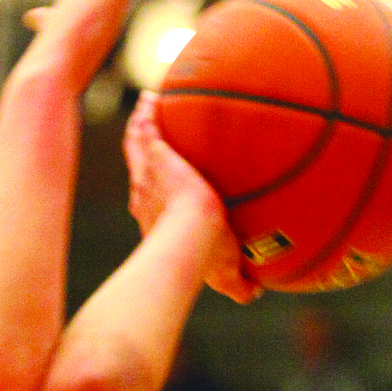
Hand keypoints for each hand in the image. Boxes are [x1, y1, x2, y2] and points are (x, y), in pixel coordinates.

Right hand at [124, 92, 259, 303]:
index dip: (156, 186)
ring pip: (138, 143)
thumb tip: (254, 294)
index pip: (153, 197)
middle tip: (148, 130)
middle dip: (144, 148)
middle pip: (141, 165)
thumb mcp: (224, 274)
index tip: (163, 175)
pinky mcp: (154, 155)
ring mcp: (146, 174)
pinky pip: (146, 127)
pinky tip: (151, 96)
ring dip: (141, 125)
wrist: (192, 236)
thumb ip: (239, 285)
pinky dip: (146, 113)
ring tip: (147, 105)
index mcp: (157, 218)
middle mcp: (145, 195)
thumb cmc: (205, 257)